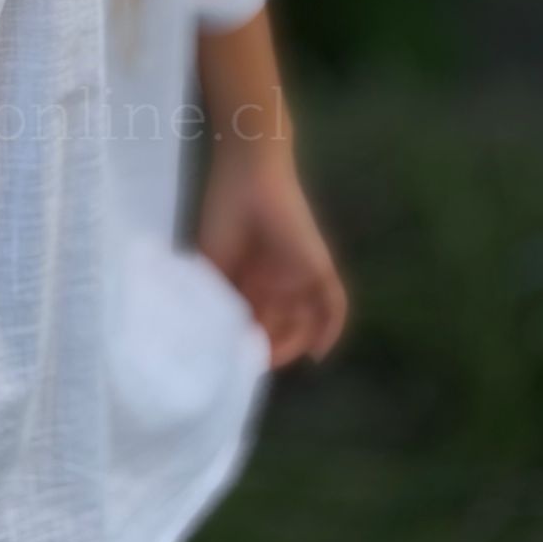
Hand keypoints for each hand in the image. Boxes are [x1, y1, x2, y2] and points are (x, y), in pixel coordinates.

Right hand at [197, 150, 348, 369]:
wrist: (247, 178)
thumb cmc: (224, 215)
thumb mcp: (212, 263)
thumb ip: (216, 299)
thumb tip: (209, 337)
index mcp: (249, 279)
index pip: (251, 321)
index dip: (242, 342)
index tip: (228, 361)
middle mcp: (276, 282)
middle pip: (277, 327)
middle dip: (264, 348)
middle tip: (248, 362)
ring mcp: (299, 276)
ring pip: (302, 322)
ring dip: (290, 345)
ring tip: (269, 358)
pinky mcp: (321, 268)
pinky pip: (333, 305)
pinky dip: (330, 330)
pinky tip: (317, 354)